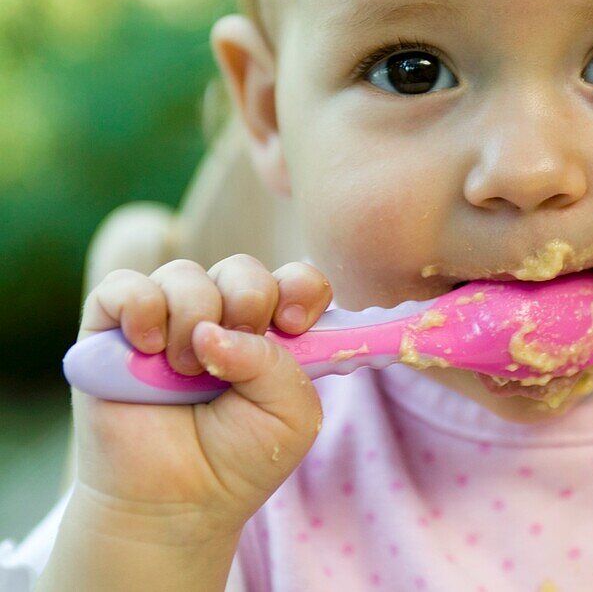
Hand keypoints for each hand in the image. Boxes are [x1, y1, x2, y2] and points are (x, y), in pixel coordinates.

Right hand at [70, 254, 332, 541]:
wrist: (174, 504)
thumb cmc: (239, 458)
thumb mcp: (291, 416)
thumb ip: (278, 364)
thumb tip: (213, 331)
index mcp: (271, 329)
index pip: (297, 279)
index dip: (302, 289)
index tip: (295, 324)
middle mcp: (221, 315)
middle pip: (242, 269)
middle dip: (248, 304)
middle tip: (233, 360)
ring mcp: (166, 318)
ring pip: (185, 274)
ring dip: (194, 320)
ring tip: (188, 373)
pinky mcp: (111, 329)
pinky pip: (123, 286)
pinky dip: (141, 308)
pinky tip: (149, 348)